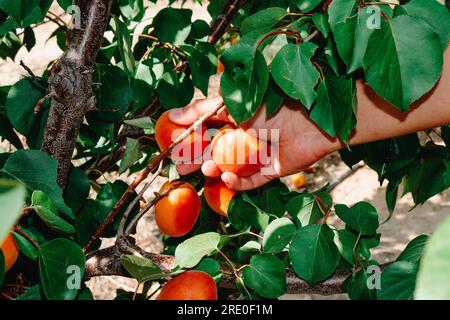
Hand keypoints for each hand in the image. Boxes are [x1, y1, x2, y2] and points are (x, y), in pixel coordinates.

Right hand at [168, 97, 339, 190]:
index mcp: (237, 116)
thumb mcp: (233, 104)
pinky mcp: (271, 170)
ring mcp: (258, 154)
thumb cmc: (274, 107)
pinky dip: (238, 182)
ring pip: (230, 166)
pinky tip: (227, 178)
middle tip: (181, 166)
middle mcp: (246, 135)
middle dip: (198, 158)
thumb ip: (203, 110)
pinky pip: (251, 181)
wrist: (312, 123)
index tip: (172, 145)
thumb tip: (172, 115)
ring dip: (216, 169)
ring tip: (208, 168)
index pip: (207, 128)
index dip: (190, 137)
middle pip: (216, 150)